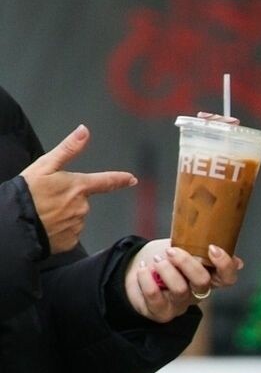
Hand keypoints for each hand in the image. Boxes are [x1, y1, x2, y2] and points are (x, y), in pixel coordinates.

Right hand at [20, 124, 136, 252]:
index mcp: (78, 186)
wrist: (16, 224)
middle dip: (68, 198)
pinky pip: (69, 233)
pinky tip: (47, 226)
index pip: (105, 181)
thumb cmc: (28, 193)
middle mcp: (82, 207)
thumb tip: (84, 131)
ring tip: (45, 213)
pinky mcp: (71, 241)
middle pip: (82, 200)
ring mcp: (77, 225)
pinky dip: (60, 230)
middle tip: (47, 199)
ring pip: (75, 217)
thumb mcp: (45, 166)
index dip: (119, 179)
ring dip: (63, 214)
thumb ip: (68, 149)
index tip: (132, 179)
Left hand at [123, 242, 241, 322]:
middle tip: (170, 251)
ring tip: (155, 260)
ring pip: (180, 290)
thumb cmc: (165, 258)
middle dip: (186, 263)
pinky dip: (146, 279)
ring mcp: (180, 304)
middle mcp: (197, 293)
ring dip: (165, 270)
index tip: (211, 248)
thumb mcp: (184, 248)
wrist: (138, 269)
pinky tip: (143, 269)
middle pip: (203, 282)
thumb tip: (239, 262)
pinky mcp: (161, 313)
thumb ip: (205, 251)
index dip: (224, 265)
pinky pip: (156, 297)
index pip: (227, 278)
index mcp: (208, 277)